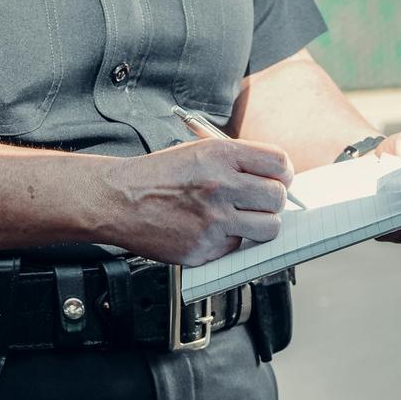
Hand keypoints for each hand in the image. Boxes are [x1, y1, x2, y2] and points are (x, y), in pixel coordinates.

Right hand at [103, 138, 295, 265]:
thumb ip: (234, 162)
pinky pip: (237, 247)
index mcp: (221, 155)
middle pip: (278, 198)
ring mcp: (214, 220)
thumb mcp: (196, 152)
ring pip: (268, 228)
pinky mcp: (204, 247)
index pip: (278, 163)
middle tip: (259, 203)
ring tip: (242, 221)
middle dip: (273, 202)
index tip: (278, 180)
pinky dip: (228, 242)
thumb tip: (270, 178)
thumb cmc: (155, 177)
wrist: (117, 201)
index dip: (283, 174)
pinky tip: (209, 231)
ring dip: (260, 225)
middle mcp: (221, 186)